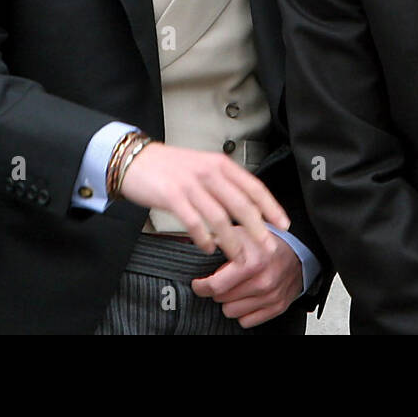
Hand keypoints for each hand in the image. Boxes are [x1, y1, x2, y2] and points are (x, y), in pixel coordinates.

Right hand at [116, 141, 288, 258]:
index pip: (253, 186)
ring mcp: (191, 184)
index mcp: (220, 164)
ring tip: (239, 257)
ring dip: (232, 241)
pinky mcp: (172, 196)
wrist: (134, 160)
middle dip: (258, 229)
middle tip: (268, 247)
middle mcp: (209, 172)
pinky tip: (208, 248)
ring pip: (220, 218)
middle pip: (241, 204)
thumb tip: (245, 206)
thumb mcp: (202, 166)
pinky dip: (204, 238)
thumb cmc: (169, 167)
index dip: (271, 207)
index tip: (283, 224)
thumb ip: (223, 182)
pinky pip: (194, 222)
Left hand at [191, 226, 302, 327]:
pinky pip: (247, 321)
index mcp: (252, 262)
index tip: (199, 284)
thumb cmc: (265, 243)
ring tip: (236, 288)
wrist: (296, 252)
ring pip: (231, 312)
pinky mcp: (277, 307)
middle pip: (221, 299)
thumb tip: (196, 245)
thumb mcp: (241, 232)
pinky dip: (244, 311)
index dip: (201, 286)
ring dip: (230, 301)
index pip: (215, 286)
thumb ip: (218, 239)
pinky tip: (247, 297)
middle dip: (218, 290)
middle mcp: (263, 281)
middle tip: (224, 279)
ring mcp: (271, 296)